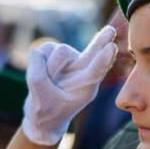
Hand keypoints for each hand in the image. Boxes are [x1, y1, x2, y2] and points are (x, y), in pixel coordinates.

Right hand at [21, 26, 116, 145]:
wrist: (42, 118)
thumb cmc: (45, 112)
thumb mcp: (40, 97)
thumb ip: (38, 75)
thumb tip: (37, 52)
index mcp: (86, 88)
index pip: (96, 71)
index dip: (103, 59)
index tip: (111, 47)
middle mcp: (81, 71)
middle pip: (93, 52)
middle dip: (101, 40)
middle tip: (112, 30)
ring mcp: (70, 61)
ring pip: (60, 53)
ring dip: (49, 67)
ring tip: (47, 83)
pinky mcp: (56, 54)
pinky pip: (45, 50)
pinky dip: (38, 63)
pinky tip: (41, 73)